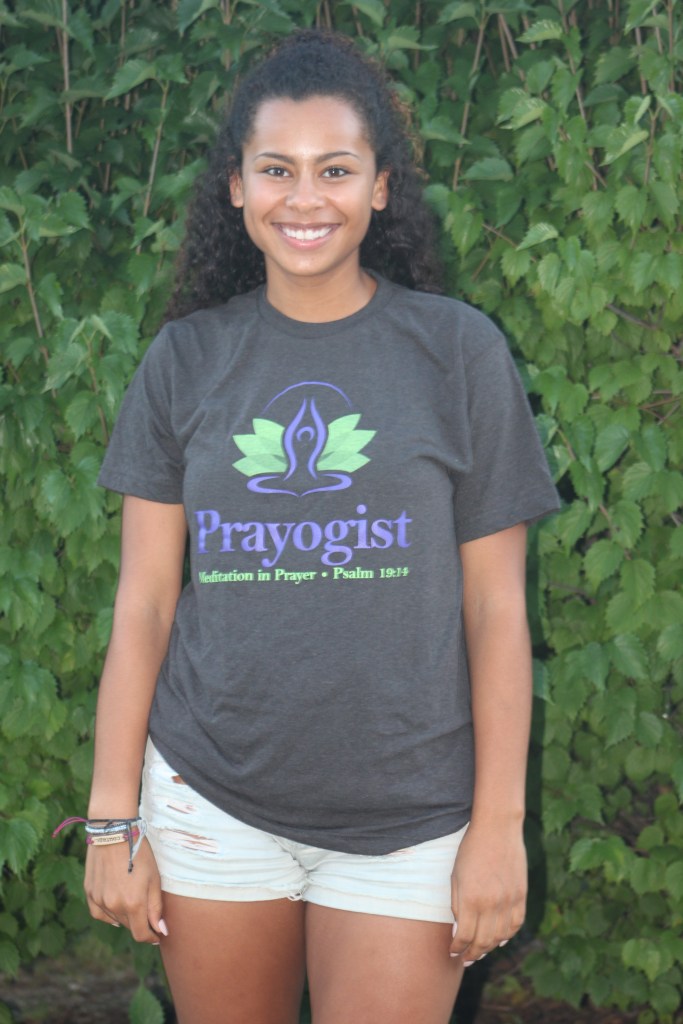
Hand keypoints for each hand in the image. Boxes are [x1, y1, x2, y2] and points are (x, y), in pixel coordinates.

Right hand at [84, 837, 166, 943]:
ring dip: (125, 916)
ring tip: (132, 898)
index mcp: (133, 904)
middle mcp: (114, 906)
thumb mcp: (154, 878)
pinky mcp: (90, 892)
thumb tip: (161, 931)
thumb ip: (156, 908)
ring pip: (115, 920)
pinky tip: (115, 905)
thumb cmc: (139, 852)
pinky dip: (108, 913)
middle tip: (147, 910)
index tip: (157, 934)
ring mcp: (100, 900)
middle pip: (129, 926)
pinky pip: (99, 913)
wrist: (114, 831)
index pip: (141, 934)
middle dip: (140, 923)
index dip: (151, 937)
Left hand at [449, 821, 526, 964]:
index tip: (452, 952)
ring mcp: (509, 901)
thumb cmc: (470, 850)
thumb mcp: (455, 876)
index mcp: (471, 899)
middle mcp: (492, 904)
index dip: (457, 948)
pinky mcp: (522, 895)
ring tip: (480, 951)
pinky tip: (500, 939)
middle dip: (473, 954)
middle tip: (466, 959)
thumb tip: (458, 932)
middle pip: (483, 941)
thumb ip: (457, 905)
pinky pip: (516, 924)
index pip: (464, 937)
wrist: (497, 828)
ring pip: (500, 937)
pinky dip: (508, 935)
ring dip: (489, 948)